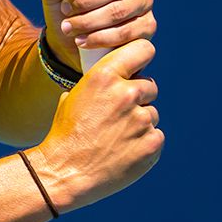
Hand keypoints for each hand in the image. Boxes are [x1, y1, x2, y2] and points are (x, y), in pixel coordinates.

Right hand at [28, 38, 162, 211]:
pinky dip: (144, 143)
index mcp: (104, 75)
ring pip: (152, 114)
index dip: (142, 57)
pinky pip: (156, 136)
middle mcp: (126, 93)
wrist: (65, 172)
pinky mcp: (152, 143)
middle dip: (138, 97)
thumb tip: (116, 77)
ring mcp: (141, 119)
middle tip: (118, 114)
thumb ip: (100, 83)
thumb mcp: (74, 95)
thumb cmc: (66, 133)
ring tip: (115, 137)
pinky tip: (123, 151)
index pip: (143, 49)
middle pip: (149, 86)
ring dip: (139, 123)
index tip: (139, 66)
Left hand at [40, 0, 155, 59]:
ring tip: (68, 27)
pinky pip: (128, 32)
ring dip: (89, 21)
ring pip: (120, 10)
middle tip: (66, 9)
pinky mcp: (147, 26)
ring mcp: (143, 1)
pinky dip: (100, 38)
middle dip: (86, 0)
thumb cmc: (63, 5)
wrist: (66, 41)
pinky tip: (83, 40)